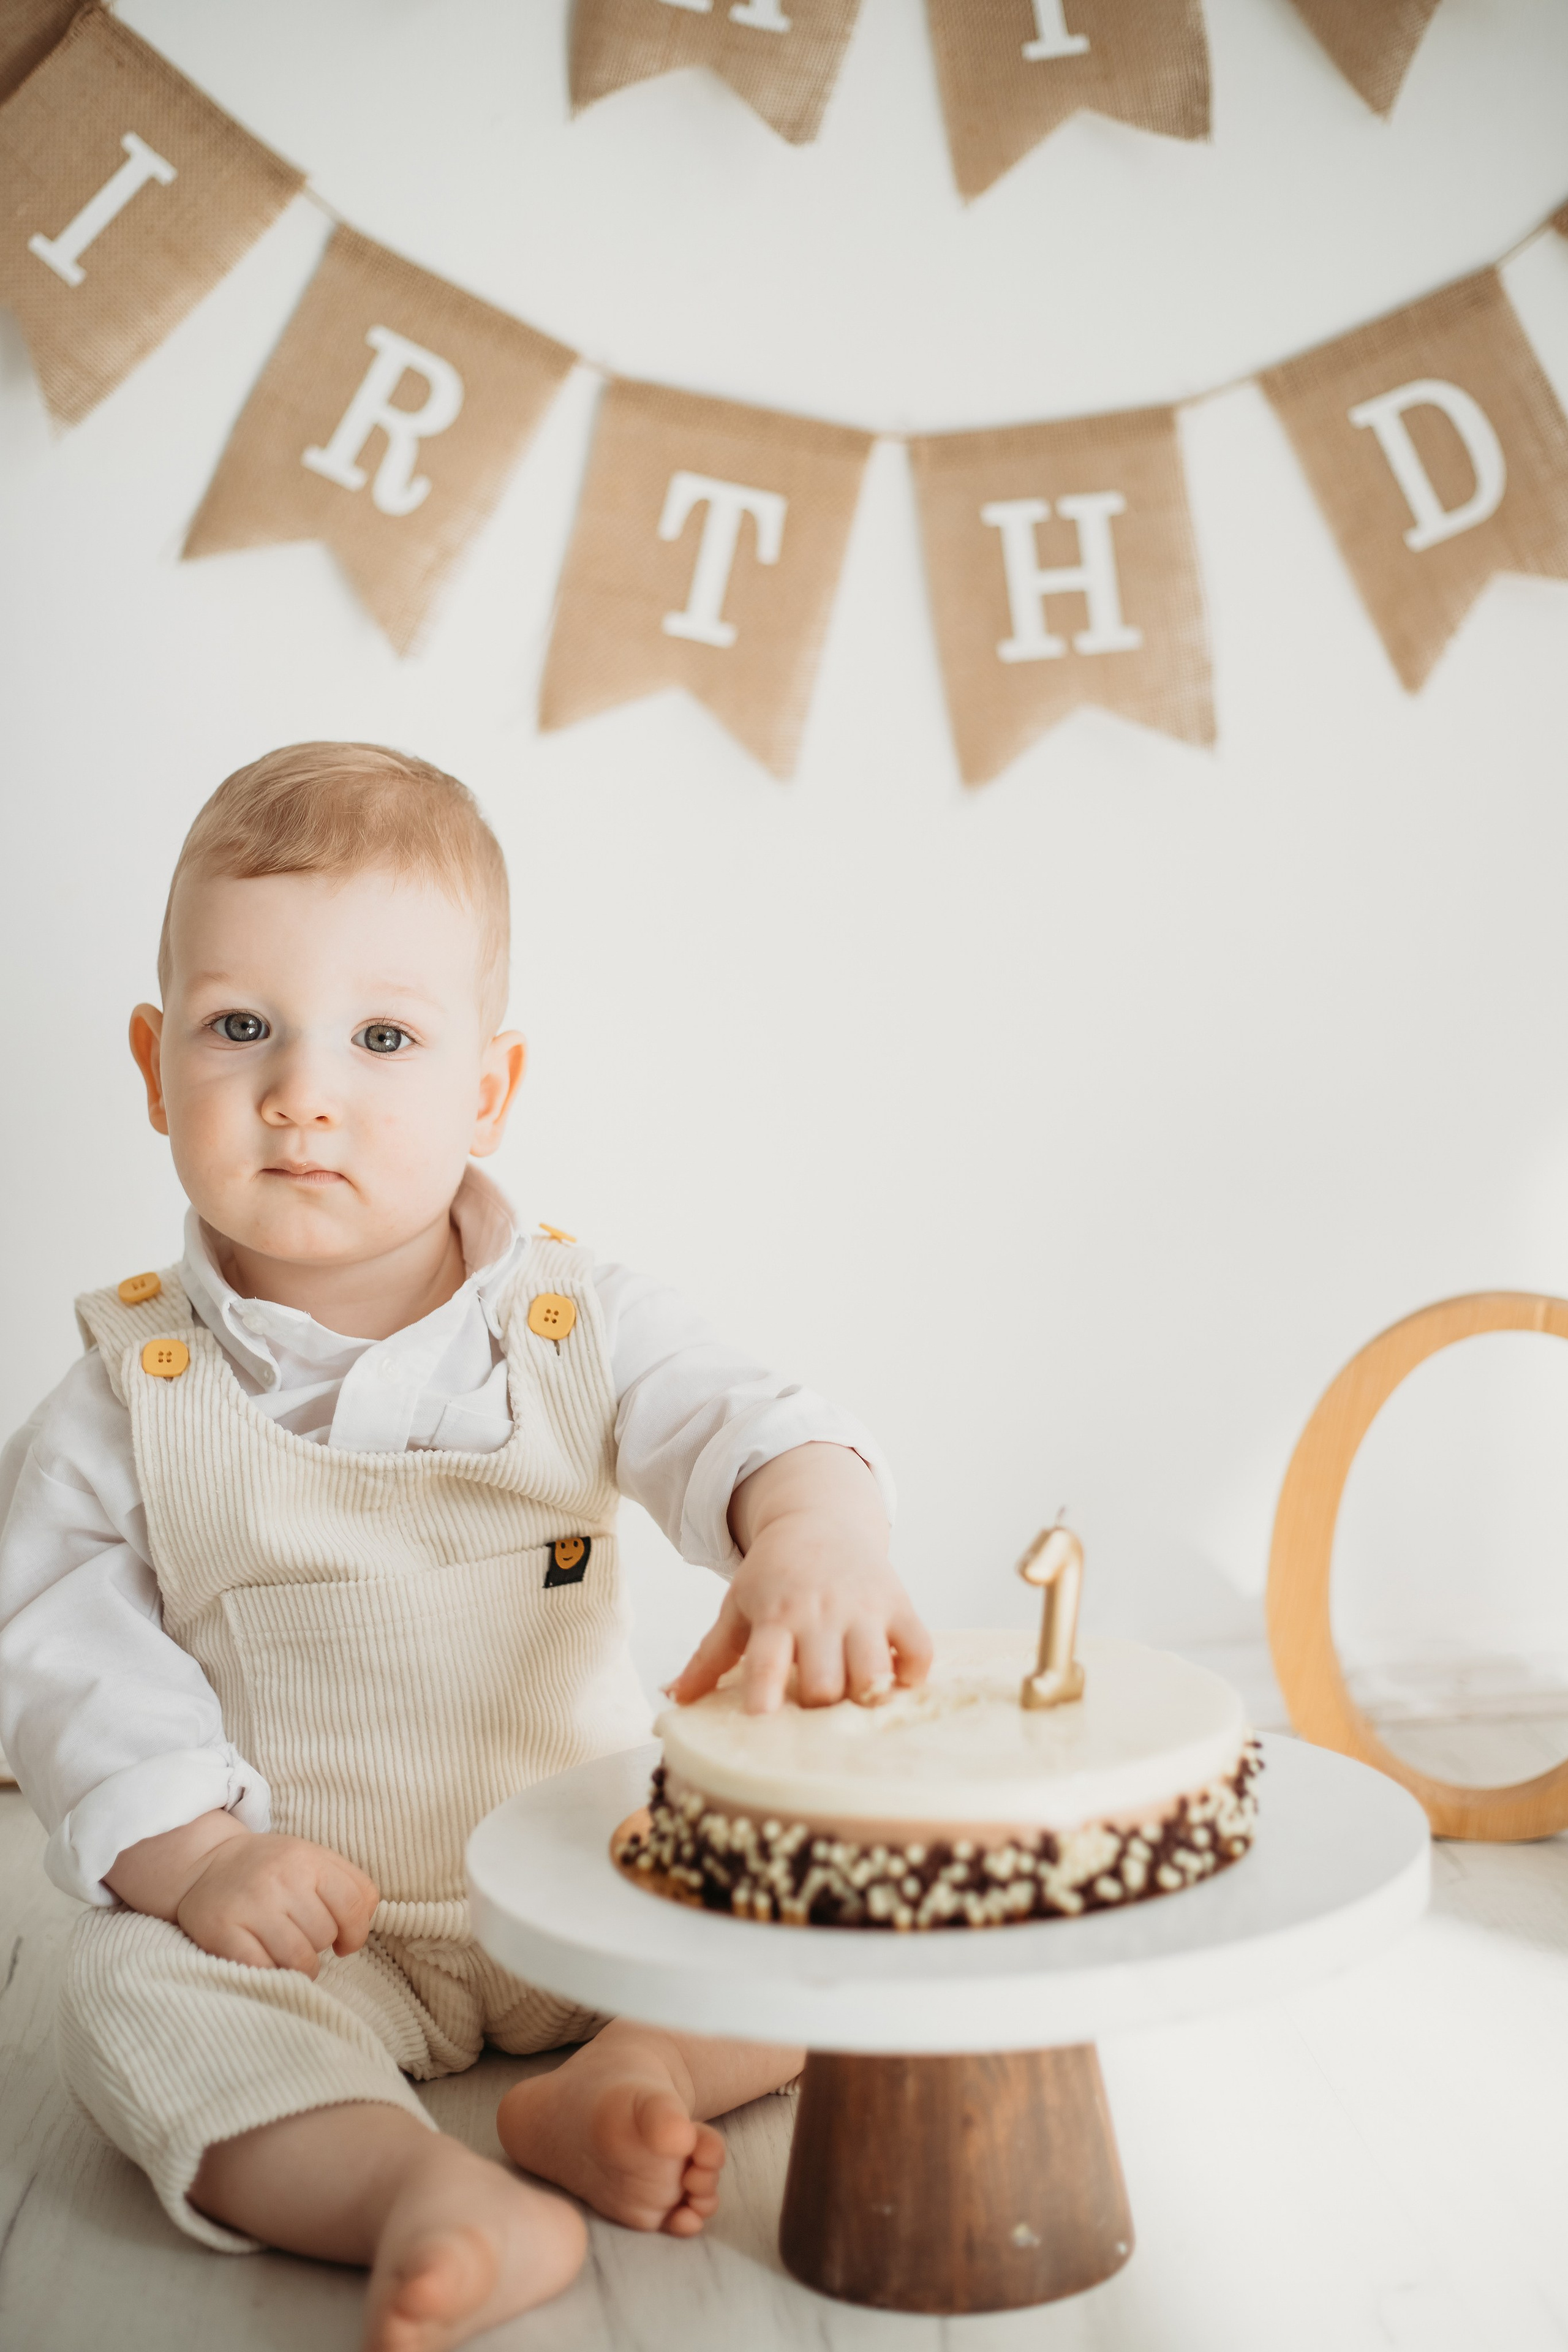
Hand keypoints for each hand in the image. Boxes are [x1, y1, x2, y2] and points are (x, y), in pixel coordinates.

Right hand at [106, 1811, 378, 1975]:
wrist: (206, 1863)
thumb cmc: (272, 1869)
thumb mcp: (315, 1860)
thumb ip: (351, 1886)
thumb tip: (358, 1933)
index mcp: (308, 1860)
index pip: (355, 1905)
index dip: (357, 1933)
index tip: (345, 1943)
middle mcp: (280, 1879)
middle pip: (325, 1935)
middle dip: (319, 1944)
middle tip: (301, 1936)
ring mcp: (250, 1906)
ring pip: (298, 1958)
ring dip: (300, 1967)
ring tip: (289, 1955)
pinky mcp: (222, 1931)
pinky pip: (263, 1970)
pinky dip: (271, 1975)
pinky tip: (268, 1963)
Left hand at [667, 1442, 931, 1715]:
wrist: (820, 1519)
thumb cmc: (774, 1574)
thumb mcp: (737, 1606)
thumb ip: (710, 1656)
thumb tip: (674, 1698)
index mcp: (774, 1615)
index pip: (765, 1661)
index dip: (764, 1693)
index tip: (761, 1717)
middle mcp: (819, 1614)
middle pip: (823, 1683)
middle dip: (818, 1705)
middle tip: (814, 1703)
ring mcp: (863, 1610)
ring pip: (872, 1672)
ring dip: (865, 1694)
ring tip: (856, 1696)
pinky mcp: (899, 1605)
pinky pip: (918, 1650)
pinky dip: (913, 1672)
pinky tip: (896, 1677)